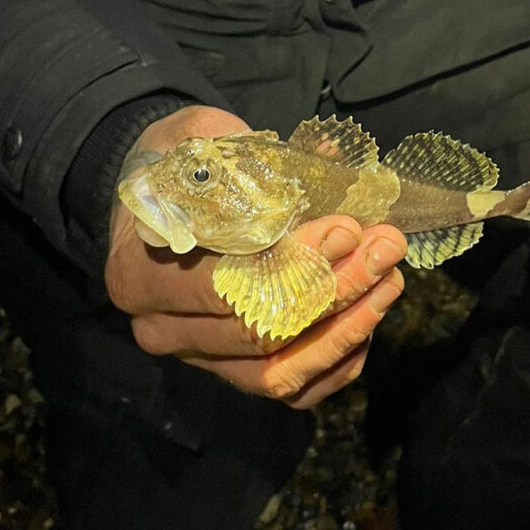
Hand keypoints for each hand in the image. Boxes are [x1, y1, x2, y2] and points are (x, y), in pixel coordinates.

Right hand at [106, 105, 406, 407]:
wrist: (163, 199)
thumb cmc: (184, 168)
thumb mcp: (203, 141)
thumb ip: (251, 159)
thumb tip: (325, 161)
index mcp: (140, 275)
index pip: (226, 285)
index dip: (294, 264)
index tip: (346, 229)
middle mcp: (162, 330)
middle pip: (260, 330)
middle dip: (334, 290)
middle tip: (385, 248)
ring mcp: (201, 360)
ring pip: (280, 370)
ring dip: (346, 329)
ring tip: (390, 279)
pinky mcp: (235, 375)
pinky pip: (295, 389)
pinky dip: (338, 359)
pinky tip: (371, 316)